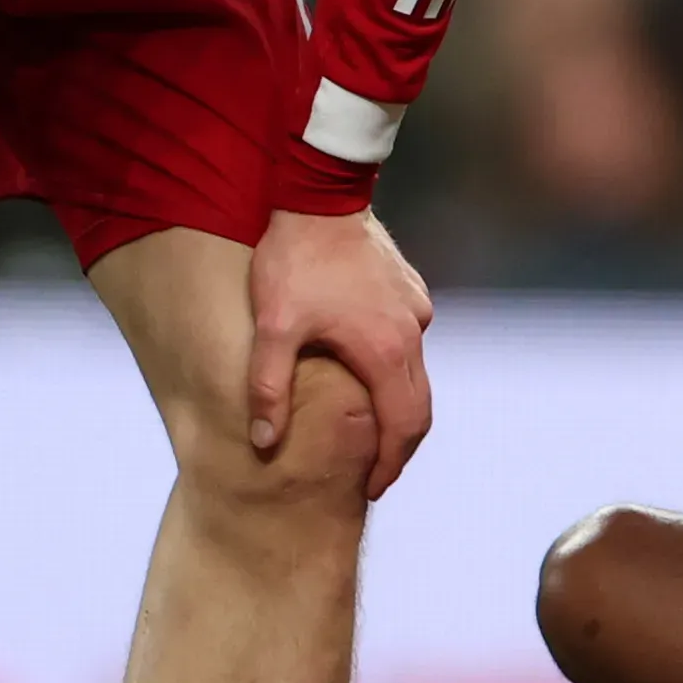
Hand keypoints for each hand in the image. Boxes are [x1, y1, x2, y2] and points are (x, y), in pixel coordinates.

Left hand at [249, 205, 435, 500]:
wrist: (319, 194)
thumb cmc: (294, 262)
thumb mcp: (272, 328)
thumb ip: (268, 389)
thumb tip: (264, 444)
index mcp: (384, 353)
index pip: (401, 428)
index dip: (388, 465)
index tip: (371, 488)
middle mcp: (410, 334)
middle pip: (418, 409)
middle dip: (399, 446)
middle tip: (376, 472)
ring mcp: (413, 308)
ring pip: (416, 373)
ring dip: (398, 405)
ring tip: (371, 424)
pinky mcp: (408, 287)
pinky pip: (410, 338)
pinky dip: (396, 367)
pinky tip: (368, 366)